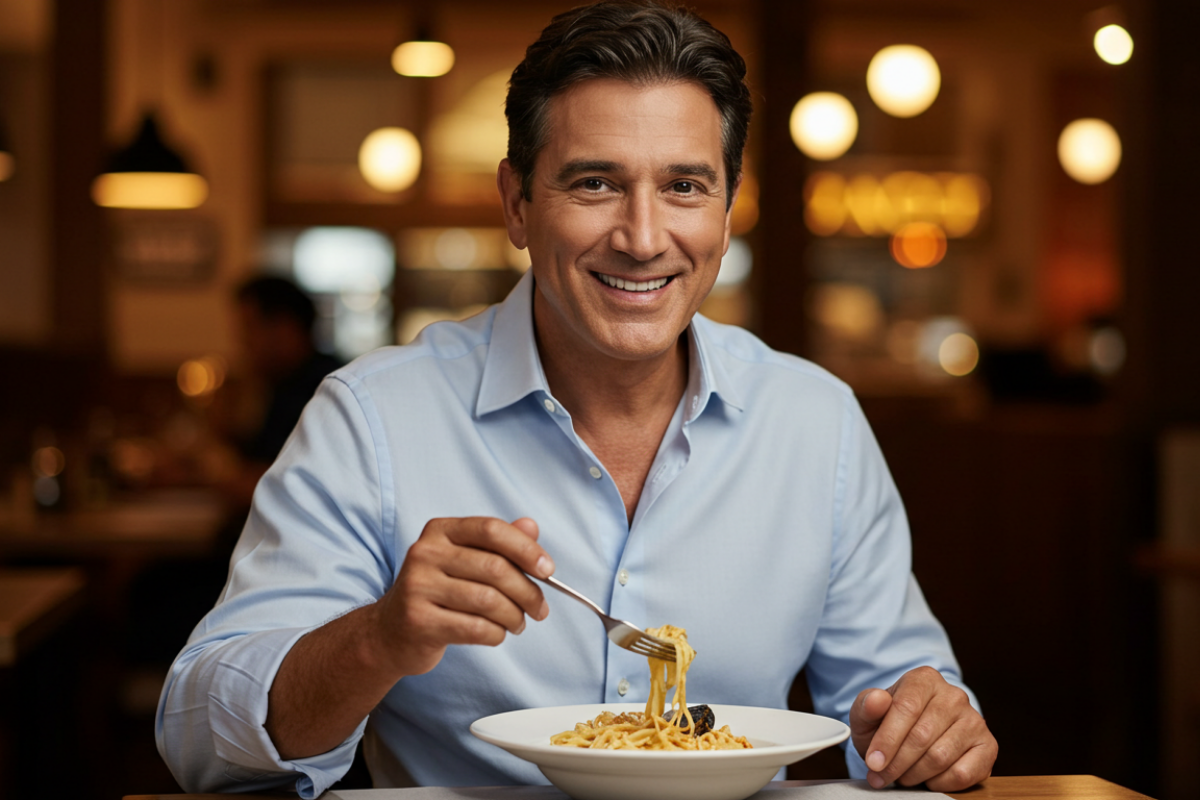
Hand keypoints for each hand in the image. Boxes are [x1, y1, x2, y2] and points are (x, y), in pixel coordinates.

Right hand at [371, 516, 553, 677]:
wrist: (390, 632)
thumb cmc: (438, 592)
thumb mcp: (465, 561)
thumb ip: (499, 543)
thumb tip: (532, 526)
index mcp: (440, 531)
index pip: (491, 530)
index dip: (526, 549)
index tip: (548, 569)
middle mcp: (425, 553)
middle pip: (495, 568)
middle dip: (528, 592)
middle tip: (540, 609)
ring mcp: (418, 587)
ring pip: (489, 601)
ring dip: (514, 617)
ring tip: (518, 624)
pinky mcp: (419, 621)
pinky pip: (476, 628)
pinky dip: (497, 634)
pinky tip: (497, 634)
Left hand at [849, 666, 997, 790]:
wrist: (915, 735)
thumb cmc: (889, 724)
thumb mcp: (868, 715)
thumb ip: (866, 706)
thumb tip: (876, 699)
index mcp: (924, 679)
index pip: (906, 708)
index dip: (887, 739)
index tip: (873, 762)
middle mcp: (954, 695)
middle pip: (922, 735)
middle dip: (897, 762)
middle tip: (882, 776)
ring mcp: (974, 720)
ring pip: (940, 757)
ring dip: (915, 774)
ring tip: (902, 776)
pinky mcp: (987, 746)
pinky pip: (962, 773)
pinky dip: (938, 783)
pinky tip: (927, 778)